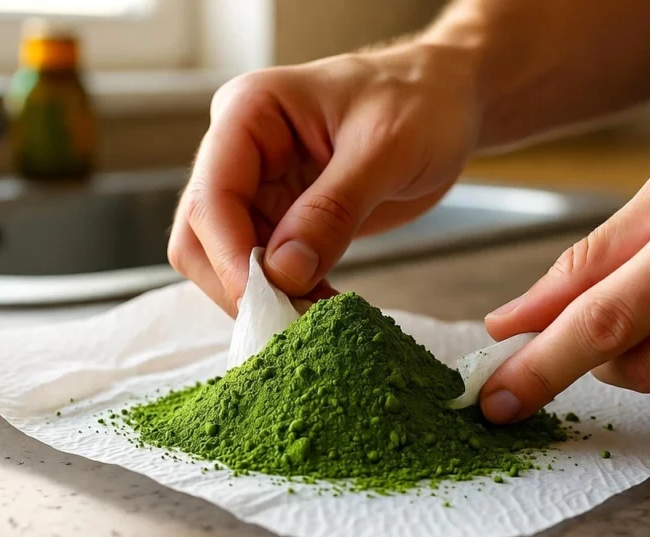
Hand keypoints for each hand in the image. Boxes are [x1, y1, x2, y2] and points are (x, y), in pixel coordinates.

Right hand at [169, 43, 480, 314]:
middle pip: (201, 235)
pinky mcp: (282, 217)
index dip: (230, 256)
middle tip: (290, 321)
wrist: (448, 102)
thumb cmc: (422, 102)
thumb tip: (284, 272)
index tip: (267, 301)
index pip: (210, 196)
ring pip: (227, 260)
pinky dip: (287, 294)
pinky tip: (323, 307)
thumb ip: (333, 210)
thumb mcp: (386, 149)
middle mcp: (239, 150)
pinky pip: (265, 267)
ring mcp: (258, 186)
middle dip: (237, 283)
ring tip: (316, 317)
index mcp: (248, 112)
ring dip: (264, 296)